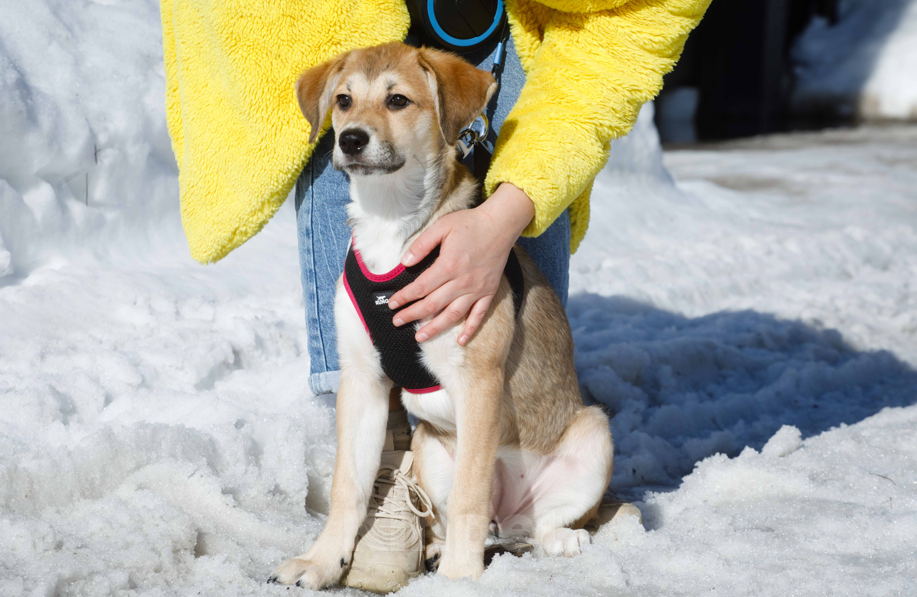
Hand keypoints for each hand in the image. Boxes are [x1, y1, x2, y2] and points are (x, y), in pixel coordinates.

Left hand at [388, 183, 534, 344]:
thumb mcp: (441, 227)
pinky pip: (479, 315)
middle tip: (397, 322)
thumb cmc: (469, 223)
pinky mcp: (489, 292)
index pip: (421, 288)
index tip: (392, 304)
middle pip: (432, 305)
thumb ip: (422, 245)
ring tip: (420, 337)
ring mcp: (477, 289)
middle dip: (412, 315)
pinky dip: (470, 329)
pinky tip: (460, 341)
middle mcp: (462, 282)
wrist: (500, 224)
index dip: (404, 298)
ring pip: (453, 315)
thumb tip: (404, 262)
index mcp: (448, 265)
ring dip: (435, 328)